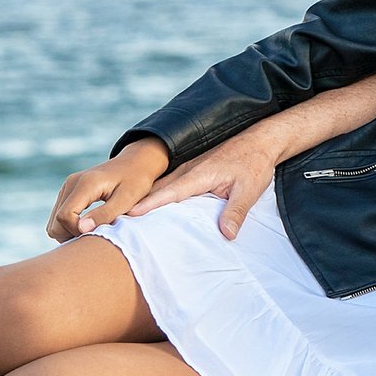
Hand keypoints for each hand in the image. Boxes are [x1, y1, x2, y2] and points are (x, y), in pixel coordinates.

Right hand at [49, 139, 169, 241]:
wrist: (136, 162)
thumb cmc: (136, 181)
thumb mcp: (127, 199)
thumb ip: (105, 214)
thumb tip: (81, 229)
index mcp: (85, 184)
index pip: (65, 216)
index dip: (77, 232)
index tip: (97, 233)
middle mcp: (71, 183)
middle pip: (55, 222)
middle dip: (72, 234)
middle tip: (96, 234)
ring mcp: (67, 186)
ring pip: (54, 221)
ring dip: (70, 231)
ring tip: (95, 229)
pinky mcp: (69, 191)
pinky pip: (59, 215)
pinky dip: (70, 225)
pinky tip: (90, 224)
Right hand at [124, 132, 280, 240]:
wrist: (260, 141)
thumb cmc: (254, 164)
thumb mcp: (249, 190)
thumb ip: (236, 212)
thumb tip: (226, 235)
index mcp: (198, 175)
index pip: (168, 193)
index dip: (148, 205)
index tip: (127, 215)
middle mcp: (188, 171)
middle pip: (156, 191)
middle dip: (137, 206)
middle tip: (115, 225)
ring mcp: (188, 170)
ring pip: (161, 188)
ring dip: (144, 201)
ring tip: (124, 221)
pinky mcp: (192, 172)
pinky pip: (169, 186)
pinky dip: (157, 196)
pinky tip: (149, 211)